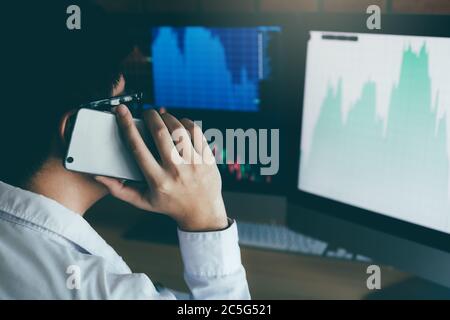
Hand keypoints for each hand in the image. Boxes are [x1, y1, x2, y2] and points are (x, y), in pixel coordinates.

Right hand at [95, 105, 228, 231]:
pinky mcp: (206, 157)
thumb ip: (119, 189)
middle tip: (146, 113)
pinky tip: (179, 124)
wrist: (202, 212)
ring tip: (162, 118)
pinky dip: (185, 122)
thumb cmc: (170, 205)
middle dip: (150, 116)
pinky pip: (195, 131)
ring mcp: (193, 163)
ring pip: (178, 129)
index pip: (138, 147)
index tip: (121, 111)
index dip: (126, 126)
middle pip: (159, 132)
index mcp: (157, 180)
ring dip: (167, 117)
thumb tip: (99, 175)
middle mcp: (175, 170)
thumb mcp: (143, 201)